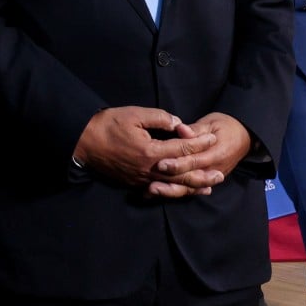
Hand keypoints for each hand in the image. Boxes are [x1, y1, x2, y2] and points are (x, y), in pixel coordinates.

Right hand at [73, 107, 215, 187]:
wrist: (84, 143)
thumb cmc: (108, 125)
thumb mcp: (134, 114)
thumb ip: (160, 117)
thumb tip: (178, 123)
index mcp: (151, 151)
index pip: (182, 148)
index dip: (199, 142)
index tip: (213, 137)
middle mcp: (149, 169)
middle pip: (182, 173)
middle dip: (203, 172)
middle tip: (221, 173)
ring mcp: (141, 179)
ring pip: (173, 185)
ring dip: (192, 186)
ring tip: (209, 187)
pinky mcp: (134, 183)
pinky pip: (159, 190)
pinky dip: (174, 190)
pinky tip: (182, 191)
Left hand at [147, 113, 253, 198]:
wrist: (244, 138)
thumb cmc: (225, 127)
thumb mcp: (212, 123)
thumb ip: (196, 129)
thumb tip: (180, 129)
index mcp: (216, 153)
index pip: (194, 161)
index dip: (177, 163)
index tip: (160, 163)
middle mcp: (214, 169)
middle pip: (190, 178)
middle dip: (170, 181)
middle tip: (151, 183)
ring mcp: (210, 177)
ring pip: (189, 188)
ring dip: (170, 191)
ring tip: (152, 191)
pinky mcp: (206, 181)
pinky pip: (190, 189)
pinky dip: (175, 192)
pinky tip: (158, 193)